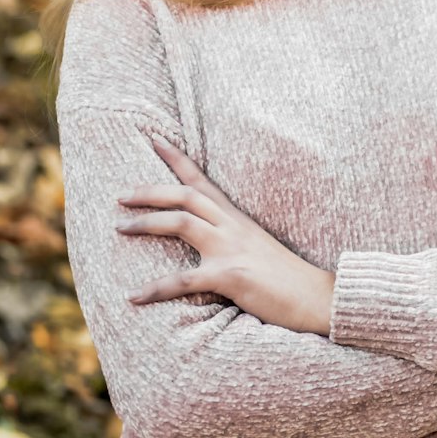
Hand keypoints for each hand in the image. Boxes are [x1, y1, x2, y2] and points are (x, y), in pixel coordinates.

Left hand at [115, 138, 335, 335]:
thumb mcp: (256, 249)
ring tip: (119, 227)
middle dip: (149, 191)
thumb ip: (231, 240)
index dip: (176, 159)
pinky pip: (183, 279)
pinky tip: (134, 297)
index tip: (154, 139)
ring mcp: (231, 248)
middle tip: (120, 195)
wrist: (317, 299)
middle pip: (185, 194)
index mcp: (237, 219)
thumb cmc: (286, 280)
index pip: (202, 180)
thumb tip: (207, 242)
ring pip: (180, 222)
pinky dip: (154, 288)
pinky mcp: (229, 275)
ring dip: (145, 223)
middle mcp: (232, 226)